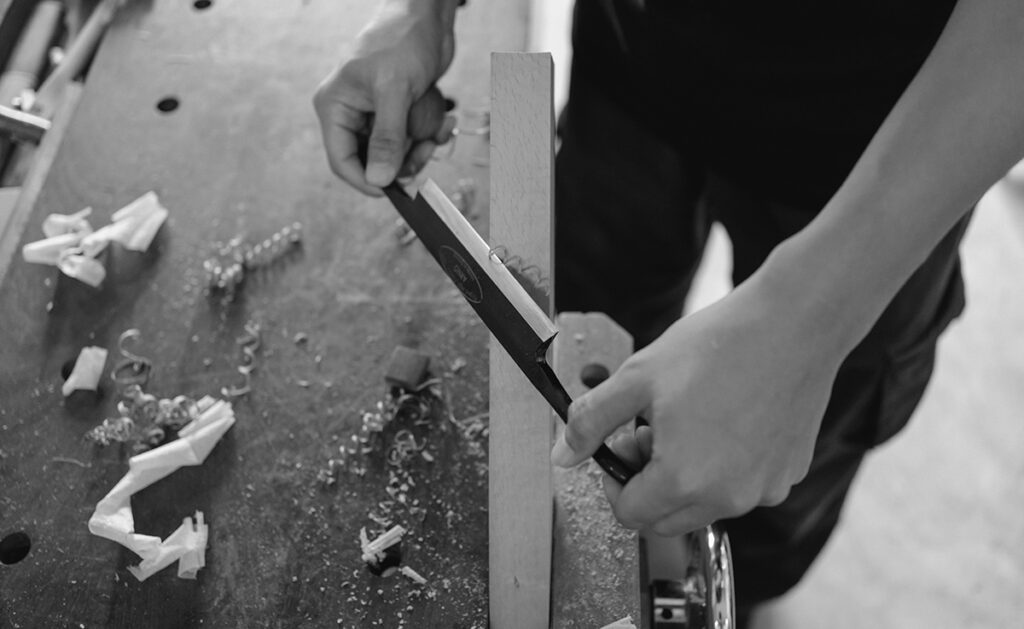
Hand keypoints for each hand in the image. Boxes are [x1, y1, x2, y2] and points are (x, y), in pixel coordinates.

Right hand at [313, 1, 457, 194]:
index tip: (393, 190)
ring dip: (421, 148)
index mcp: (335, 107)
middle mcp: (351, 113)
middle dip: (401, 162)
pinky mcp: (399, 113)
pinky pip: (412, 139)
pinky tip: (443, 121)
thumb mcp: (394, 90)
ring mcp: (376, 114)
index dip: (366, 180)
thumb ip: (386, 138)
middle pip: (371, 161)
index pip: (341, 160)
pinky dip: (429, 134)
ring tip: (437, 130)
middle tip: (426, 153)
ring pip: (396, 154)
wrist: (427, 16)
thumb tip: (378, 180)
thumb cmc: (402, 41)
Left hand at [551, 277, 847, 535]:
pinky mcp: (789, 474)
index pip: (630, 514)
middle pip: (666, 518)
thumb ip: (590, 421)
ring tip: (690, 419)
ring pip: (706, 504)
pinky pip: (744, 487)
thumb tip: (562, 456)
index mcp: (685, 480)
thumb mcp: (636, 378)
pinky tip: (728, 417)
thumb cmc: (717, 346)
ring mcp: (764, 489)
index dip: (615, 479)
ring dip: (686, 476)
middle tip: (650, 430)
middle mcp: (729, 498)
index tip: (621, 443)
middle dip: (647, 482)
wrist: (794, 323)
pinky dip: (726, 466)